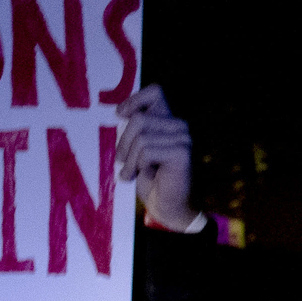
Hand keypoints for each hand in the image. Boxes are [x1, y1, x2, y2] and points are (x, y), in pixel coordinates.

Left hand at [115, 83, 197, 231]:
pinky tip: (137, 177)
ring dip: (130, 159)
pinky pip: (147, 151)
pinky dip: (137, 166)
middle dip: (124, 141)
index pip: (155, 92)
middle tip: (120, 161)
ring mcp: (183, 138)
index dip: (135, 100)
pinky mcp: (182, 153)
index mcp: (168, 121)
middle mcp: (179, 126)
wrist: (167, 208)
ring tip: (129, 172)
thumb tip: (118, 114)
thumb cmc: (150, 180)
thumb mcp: (138, 150)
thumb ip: (134, 131)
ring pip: (141, 136)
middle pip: (139, 118)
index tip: (119, 114)